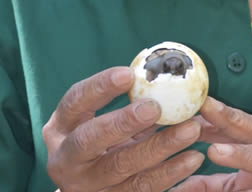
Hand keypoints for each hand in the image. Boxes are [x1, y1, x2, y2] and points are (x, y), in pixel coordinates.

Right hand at [42, 66, 204, 190]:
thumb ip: (121, 100)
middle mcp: (66, 160)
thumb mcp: (93, 119)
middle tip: (155, 107)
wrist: (86, 186)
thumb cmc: (97, 140)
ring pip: (123, 167)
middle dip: (123, 122)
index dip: (99, 87)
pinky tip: (192, 159)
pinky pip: (142, 189)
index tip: (128, 74)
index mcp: (59, 130)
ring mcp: (88, 186)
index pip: (75, 102)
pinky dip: (170, 174)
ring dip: (159, 148)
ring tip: (191, 129)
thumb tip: (161, 72)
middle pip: (91, 140)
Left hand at [174, 97, 251, 191]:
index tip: (188, 113)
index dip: (214, 119)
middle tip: (205, 107)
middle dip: (230, 119)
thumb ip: (213, 184)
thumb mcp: (237, 189)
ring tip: (214, 152)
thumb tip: (180, 184)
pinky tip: (243, 184)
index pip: (240, 125)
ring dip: (244, 153)